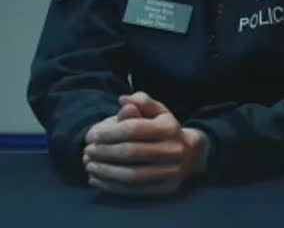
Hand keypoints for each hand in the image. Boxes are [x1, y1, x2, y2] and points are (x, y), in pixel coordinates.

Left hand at [81, 92, 209, 195]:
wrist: (190, 154)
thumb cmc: (165, 130)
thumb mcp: (157, 112)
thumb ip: (141, 102)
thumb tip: (123, 100)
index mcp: (170, 128)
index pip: (133, 129)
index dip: (108, 133)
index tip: (90, 136)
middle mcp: (175, 150)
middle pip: (131, 152)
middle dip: (104, 152)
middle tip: (87, 151)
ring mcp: (173, 172)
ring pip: (132, 174)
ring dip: (105, 171)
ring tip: (89, 165)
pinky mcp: (167, 189)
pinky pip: (134, 190)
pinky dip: (111, 186)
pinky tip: (96, 179)